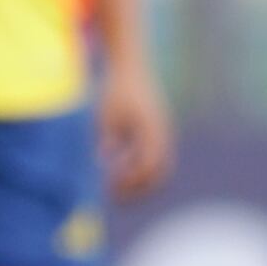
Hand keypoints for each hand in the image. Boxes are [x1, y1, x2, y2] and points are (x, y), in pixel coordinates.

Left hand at [101, 58, 174, 198]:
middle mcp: (162, 134)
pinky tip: (118, 167)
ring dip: (140, 180)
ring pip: (159, 166)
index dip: (131, 183)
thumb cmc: (116, 90)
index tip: (110, 189)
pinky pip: (154, 156)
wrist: (131, 67)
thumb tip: (104, 160)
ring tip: (116, 187)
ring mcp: (163, 133)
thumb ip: (107, 138)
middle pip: (159, 172)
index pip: (147, 167)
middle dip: (139, 189)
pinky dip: (139, 167)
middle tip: (115, 198)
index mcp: (151, 131)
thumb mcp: (106, 114)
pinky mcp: (157, 130)